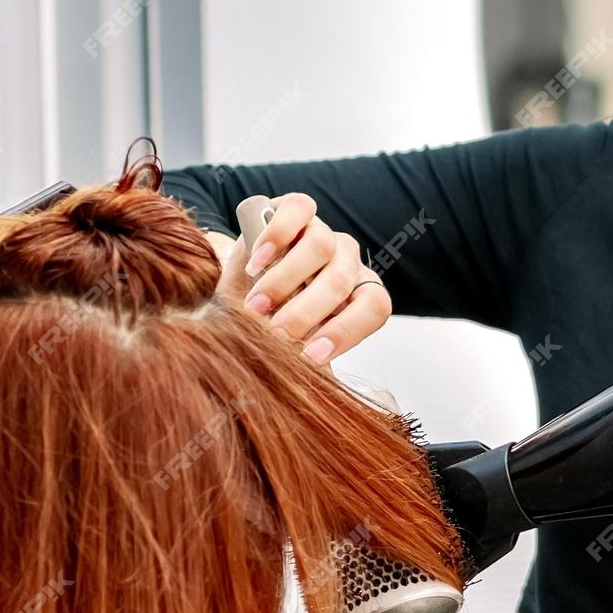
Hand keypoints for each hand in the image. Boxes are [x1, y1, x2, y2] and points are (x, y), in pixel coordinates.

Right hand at [211, 192, 391, 363]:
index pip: (374, 306)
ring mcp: (323, 232)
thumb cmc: (272, 326)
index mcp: (359, 295)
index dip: (347, 331)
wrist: (238, 290)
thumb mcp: (293, 351)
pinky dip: (277, 235)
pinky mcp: (296, 209)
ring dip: (285, 281)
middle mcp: (347, 262)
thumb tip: (321, 403)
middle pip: (341, 280)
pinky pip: (299, 210)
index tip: (311, 356)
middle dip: (305, 313)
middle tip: (274, 336)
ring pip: (321, 245)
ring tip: (255, 307)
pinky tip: (256, 262)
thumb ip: (308, 366)